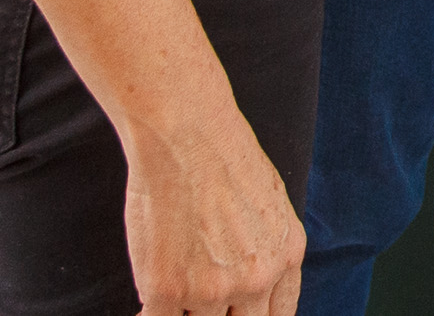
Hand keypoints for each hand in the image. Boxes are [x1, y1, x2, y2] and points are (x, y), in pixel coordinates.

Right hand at [118, 104, 303, 313]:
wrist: (186, 135)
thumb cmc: (221, 157)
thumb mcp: (269, 205)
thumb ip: (266, 248)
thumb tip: (252, 279)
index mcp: (287, 256)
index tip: (236, 315)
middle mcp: (256, 279)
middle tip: (200, 305)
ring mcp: (211, 290)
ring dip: (184, 312)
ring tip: (173, 290)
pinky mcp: (168, 290)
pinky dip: (150, 315)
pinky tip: (146, 304)